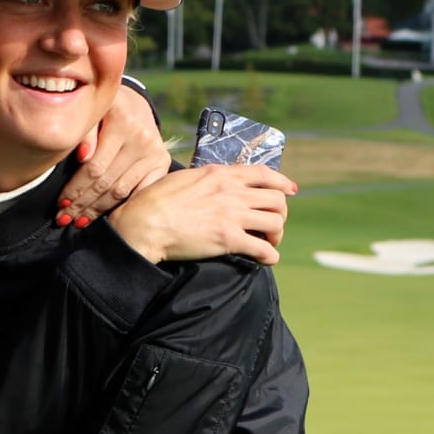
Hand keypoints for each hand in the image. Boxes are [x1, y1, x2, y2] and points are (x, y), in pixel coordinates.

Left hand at [58, 82, 169, 226]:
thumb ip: (84, 131)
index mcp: (120, 119)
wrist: (133, 104)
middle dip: (82, 203)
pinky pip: (140, 192)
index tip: (60, 204)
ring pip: (120, 190)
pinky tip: (107, 219)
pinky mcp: (163, 162)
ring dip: (97, 209)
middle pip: (105, 181)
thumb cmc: (102, 110)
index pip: (94, 166)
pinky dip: (122, 207)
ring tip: (79, 221)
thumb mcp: (90, 112)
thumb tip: (82, 156)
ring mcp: (154, 152)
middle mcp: (141, 137)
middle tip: (65, 219)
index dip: (75, 188)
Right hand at [106, 164, 295, 264]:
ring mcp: (232, 215)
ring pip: (276, 221)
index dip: (282, 182)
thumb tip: (212, 181)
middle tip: (271, 225)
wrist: (144, 224)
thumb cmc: (155, 201)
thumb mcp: (184, 177)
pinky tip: (266, 260)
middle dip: (280, 213)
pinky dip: (270, 256)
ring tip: (268, 242)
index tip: (290, 190)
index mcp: (221, 175)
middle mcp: (232, 192)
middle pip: (276, 199)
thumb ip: (206, 178)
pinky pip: (264, 248)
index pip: (264, 173)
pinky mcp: (228, 239)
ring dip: (276, 234)